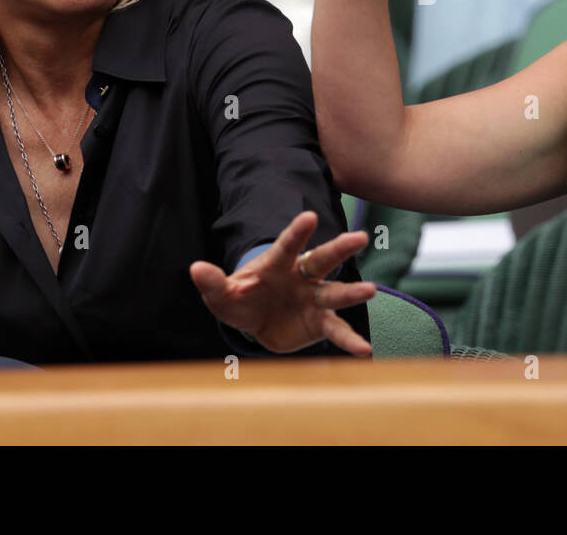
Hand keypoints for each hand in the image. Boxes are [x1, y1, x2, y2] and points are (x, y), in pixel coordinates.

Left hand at [189, 211, 375, 355]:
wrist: (257, 323)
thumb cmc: (241, 299)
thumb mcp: (222, 294)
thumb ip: (213, 283)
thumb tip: (196, 268)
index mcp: (278, 264)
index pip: (287, 245)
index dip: (297, 232)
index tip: (310, 216)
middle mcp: (302, 276)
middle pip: (322, 260)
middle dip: (340, 249)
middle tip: (360, 238)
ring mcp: (314, 299)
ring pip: (335, 293)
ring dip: (352, 292)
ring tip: (370, 290)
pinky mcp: (320, 322)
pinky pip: (336, 330)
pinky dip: (350, 340)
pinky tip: (365, 350)